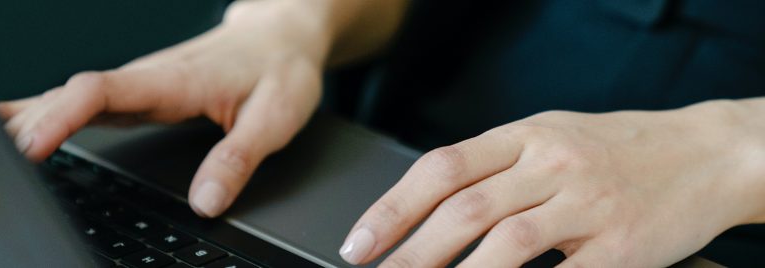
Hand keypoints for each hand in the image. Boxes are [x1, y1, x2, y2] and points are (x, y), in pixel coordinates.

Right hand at [0, 0, 329, 217]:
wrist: (283, 38)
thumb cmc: (281, 70)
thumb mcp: (273, 120)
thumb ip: (238, 160)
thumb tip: (205, 202)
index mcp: (177, 81)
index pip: (104, 92)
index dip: (63, 117)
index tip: (35, 145)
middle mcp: (152, 78)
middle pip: (75, 96)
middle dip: (34, 123)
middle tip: (4, 161)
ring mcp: (145, 83)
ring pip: (76, 96)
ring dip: (35, 117)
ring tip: (2, 147)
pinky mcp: (147, 90)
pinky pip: (90, 99)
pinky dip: (54, 110)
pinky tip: (28, 122)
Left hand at [340, 100, 764, 266]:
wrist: (702, 153)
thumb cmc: (617, 148)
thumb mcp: (551, 135)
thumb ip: (496, 163)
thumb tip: (430, 202)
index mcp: (526, 135)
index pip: (442, 168)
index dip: (393, 207)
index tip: (361, 241)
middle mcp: (552, 163)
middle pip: (464, 209)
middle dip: (411, 252)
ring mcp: (587, 203)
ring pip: (506, 242)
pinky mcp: (621, 245)